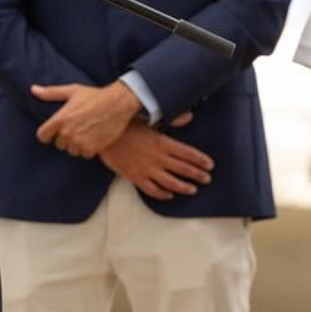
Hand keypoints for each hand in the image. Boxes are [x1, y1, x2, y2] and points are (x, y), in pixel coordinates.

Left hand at [33, 81, 142, 157]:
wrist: (118, 103)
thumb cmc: (95, 96)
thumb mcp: (72, 91)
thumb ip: (51, 93)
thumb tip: (33, 90)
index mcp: (60, 119)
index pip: (42, 136)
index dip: (46, 135)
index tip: (52, 133)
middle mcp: (68, 132)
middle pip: (59, 144)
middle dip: (65, 139)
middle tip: (76, 128)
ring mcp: (80, 141)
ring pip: (72, 151)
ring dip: (77, 145)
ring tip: (85, 133)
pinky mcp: (93, 148)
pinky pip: (85, 154)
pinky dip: (89, 149)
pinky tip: (94, 138)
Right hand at [98, 122, 213, 200]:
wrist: (101, 136)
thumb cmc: (124, 125)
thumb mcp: (148, 118)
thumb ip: (171, 119)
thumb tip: (189, 116)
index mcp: (162, 142)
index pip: (188, 153)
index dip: (201, 160)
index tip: (209, 165)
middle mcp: (157, 158)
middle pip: (183, 169)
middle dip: (197, 175)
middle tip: (206, 179)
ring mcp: (146, 169)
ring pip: (170, 182)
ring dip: (183, 187)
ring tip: (192, 189)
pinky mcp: (135, 177)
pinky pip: (152, 190)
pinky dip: (162, 194)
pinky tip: (168, 194)